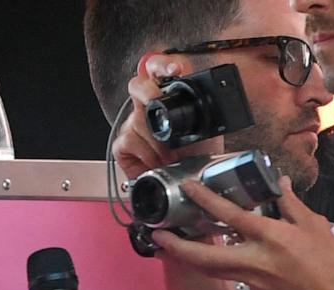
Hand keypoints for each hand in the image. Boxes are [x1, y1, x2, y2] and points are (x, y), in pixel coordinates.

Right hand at [112, 58, 222, 180]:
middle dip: (148, 92)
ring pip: (137, 120)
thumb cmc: (195, 154)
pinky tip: (157, 160)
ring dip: (157, 140)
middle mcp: (146, 107)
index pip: (157, 69)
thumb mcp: (208, 127)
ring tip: (171, 153)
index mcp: (166, 96)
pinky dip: (146, 153)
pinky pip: (129, 141)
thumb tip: (211, 94)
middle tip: (158, 101)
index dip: (162, 64)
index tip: (174, 70)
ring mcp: (132, 125)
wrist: (185, 180)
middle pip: (136, 85)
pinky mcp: (123, 145)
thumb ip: (204, 107)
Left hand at [149, 177, 333, 289]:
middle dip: (176, 248)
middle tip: (157, 236)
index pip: (231, 215)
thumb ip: (291, 204)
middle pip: (204, 256)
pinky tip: (209, 259)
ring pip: (210, 270)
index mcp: (271, 237)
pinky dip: (217, 267)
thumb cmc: (332, 264)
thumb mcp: (314, 226)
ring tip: (170, 248)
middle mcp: (255, 260)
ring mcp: (252, 281)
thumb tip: (281, 182)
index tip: (189, 189)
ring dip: (188, 259)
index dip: (206, 201)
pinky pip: (230, 277)